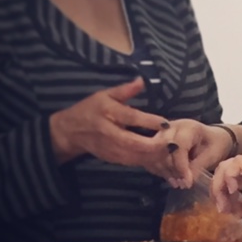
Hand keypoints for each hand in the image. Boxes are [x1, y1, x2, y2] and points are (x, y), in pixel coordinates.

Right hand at [50, 77, 168, 166]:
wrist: (70, 131)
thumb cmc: (90, 109)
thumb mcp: (105, 95)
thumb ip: (125, 90)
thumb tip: (142, 79)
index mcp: (108, 111)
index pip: (130, 117)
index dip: (148, 121)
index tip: (165, 123)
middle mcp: (107, 131)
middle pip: (132, 141)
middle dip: (153, 145)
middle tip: (171, 143)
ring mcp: (108, 147)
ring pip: (131, 155)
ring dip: (151, 156)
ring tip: (169, 152)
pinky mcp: (109, 158)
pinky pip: (129, 162)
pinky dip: (144, 162)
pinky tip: (158, 158)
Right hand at [154, 120, 234, 187]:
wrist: (213, 138)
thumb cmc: (215, 144)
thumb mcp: (212, 155)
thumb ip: (198, 166)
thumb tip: (186, 181)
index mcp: (189, 127)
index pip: (178, 146)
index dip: (180, 166)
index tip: (186, 182)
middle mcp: (172, 127)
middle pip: (161, 148)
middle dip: (170, 169)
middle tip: (181, 184)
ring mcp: (162, 133)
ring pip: (153, 152)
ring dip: (164, 170)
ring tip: (177, 183)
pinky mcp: (157, 141)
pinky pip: (151, 156)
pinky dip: (158, 169)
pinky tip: (170, 178)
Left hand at [211, 153, 241, 215]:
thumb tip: (241, 212)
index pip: (232, 176)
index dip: (225, 193)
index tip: (226, 210)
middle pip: (224, 169)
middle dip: (218, 190)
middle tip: (222, 208)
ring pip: (226, 166)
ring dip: (220, 186)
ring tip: (225, 204)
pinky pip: (235, 166)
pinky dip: (229, 180)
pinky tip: (234, 194)